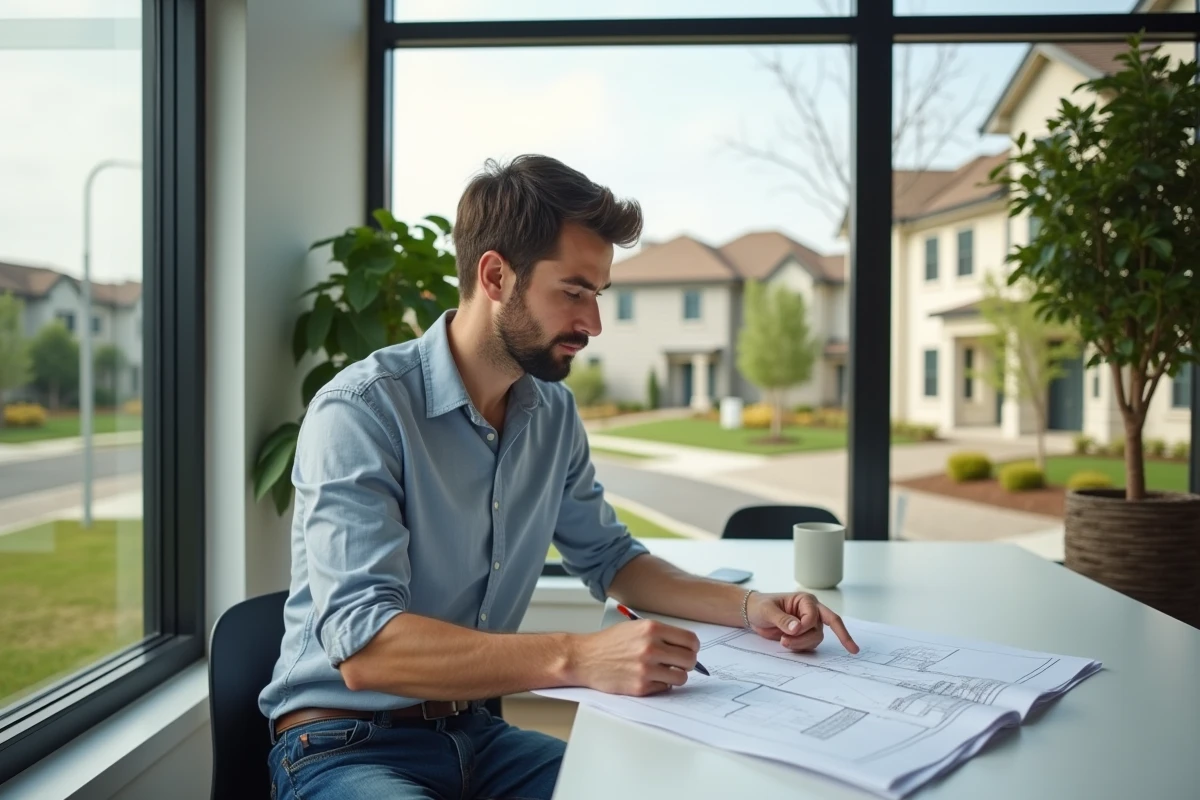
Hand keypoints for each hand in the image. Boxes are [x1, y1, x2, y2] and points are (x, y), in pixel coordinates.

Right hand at [567, 619, 700, 695]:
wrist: (585, 658)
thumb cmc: (610, 642)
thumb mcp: (636, 627)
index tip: (689, 651)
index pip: (690, 640)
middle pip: (690, 660)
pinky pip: (665, 688)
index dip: (692, 647)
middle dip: (687, 663)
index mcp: (652, 629)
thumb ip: (660, 634)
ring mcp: (646, 668)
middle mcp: (651, 647)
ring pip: (681, 677)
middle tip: (678, 663)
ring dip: (675, 676)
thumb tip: (686, 646)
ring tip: (663, 672)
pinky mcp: (640, 686)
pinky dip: (660, 685)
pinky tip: (648, 678)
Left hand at [745, 591, 858, 653]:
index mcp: (805, 600)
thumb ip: (782, 619)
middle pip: (825, 626)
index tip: (789, 632)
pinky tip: (789, 644)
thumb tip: (797, 627)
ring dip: (802, 643)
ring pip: (817, 638)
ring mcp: (810, 624)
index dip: (805, 626)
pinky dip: (801, 647)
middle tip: (785, 642)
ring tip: (783, 641)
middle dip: (810, 637)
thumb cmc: (761, 606)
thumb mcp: (768, 610)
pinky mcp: (805, 634)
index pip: (815, 615)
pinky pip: (811, 644)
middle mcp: (812, 611)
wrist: (753, 614)